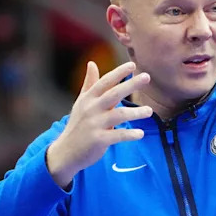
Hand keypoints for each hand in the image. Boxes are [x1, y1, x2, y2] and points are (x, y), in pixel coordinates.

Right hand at [46, 61, 152, 187]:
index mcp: (88, 98)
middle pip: (113, 94)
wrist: (65, 152)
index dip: (118, 73)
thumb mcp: (81, 103)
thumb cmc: (77, 125)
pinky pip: (117, 135)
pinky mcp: (98, 140)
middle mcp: (91, 109)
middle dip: (130, 84)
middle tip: (147, 76)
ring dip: (135, 113)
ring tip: (149, 111)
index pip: (105, 82)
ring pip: (118, 115)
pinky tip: (140, 134)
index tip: (133, 65)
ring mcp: (94, 124)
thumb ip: (89, 84)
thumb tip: (91, 63)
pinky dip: (129, 134)